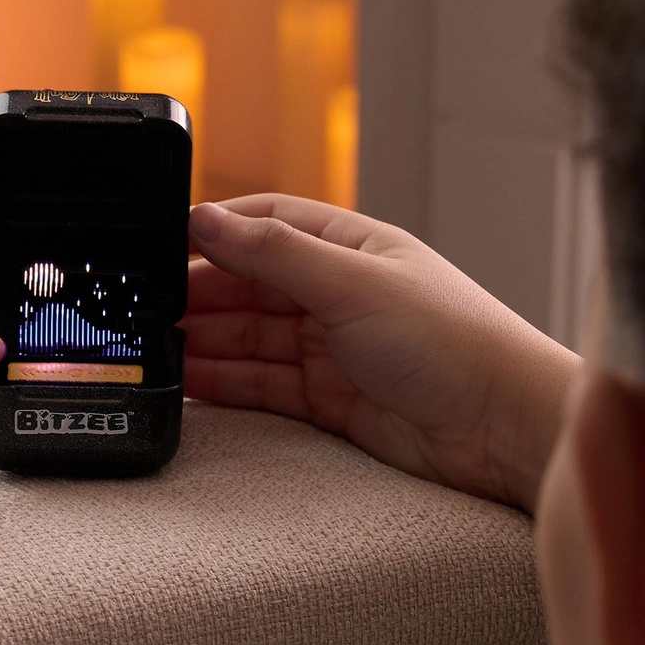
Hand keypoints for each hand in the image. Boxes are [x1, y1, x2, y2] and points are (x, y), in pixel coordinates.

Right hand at [184, 196, 578, 512]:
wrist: (505, 427)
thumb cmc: (454, 342)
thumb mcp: (354, 283)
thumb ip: (274, 253)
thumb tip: (205, 216)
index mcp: (351, 246)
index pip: (266, 223)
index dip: (213, 232)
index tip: (158, 245)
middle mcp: (339, 293)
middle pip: (249, 286)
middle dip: (196, 296)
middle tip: (139, 309)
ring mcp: (334, 349)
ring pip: (250, 340)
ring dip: (202, 343)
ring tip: (150, 349)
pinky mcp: (331, 402)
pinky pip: (263, 387)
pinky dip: (225, 386)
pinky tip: (186, 384)